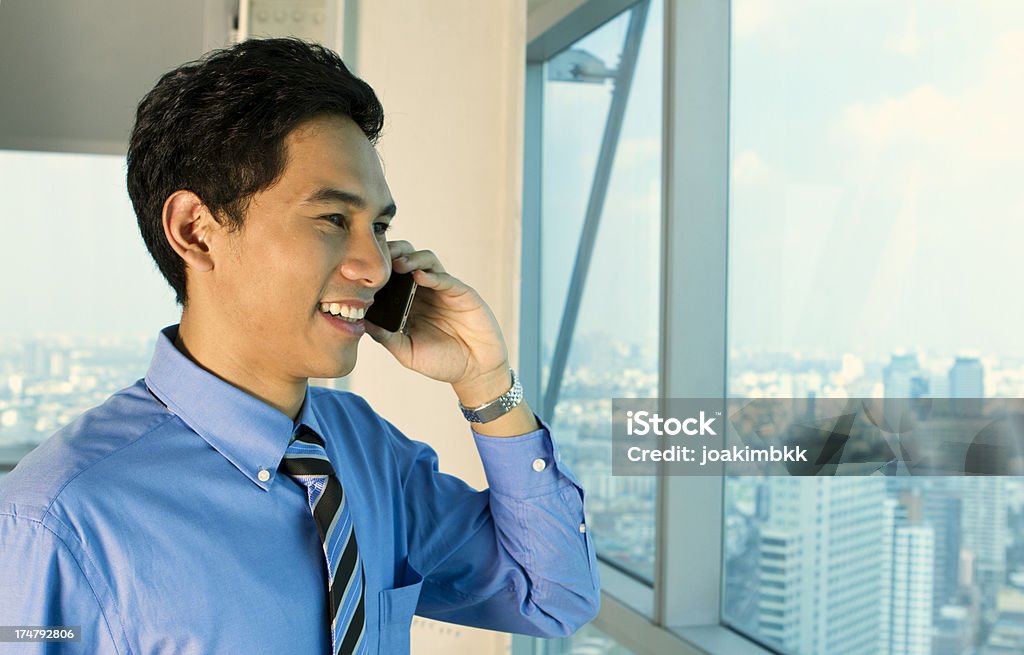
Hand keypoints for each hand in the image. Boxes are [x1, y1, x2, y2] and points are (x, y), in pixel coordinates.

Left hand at [363, 241, 510, 398]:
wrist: (474, 371)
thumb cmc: (442, 362)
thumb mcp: (407, 352)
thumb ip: (386, 337)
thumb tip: (360, 322)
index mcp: (408, 304)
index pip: (390, 277)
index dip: (377, 270)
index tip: (360, 269)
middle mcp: (424, 292)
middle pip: (407, 259)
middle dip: (393, 253)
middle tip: (378, 257)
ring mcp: (442, 290)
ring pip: (426, 261)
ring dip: (411, 258)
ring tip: (398, 264)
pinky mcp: (461, 293)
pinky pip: (444, 278)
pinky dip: (431, 275)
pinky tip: (418, 276)